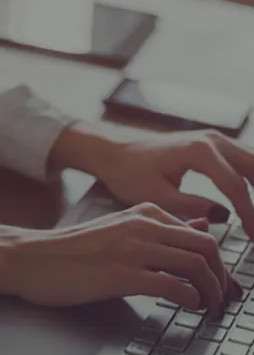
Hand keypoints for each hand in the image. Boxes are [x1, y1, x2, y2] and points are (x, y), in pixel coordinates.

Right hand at [0, 204, 241, 316]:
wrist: (35, 257)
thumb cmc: (74, 248)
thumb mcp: (120, 228)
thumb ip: (159, 228)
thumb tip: (200, 227)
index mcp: (144, 213)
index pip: (200, 233)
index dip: (219, 262)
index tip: (221, 281)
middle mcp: (142, 225)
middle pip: (206, 248)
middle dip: (223, 278)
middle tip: (224, 298)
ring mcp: (132, 248)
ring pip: (195, 265)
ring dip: (212, 292)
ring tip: (209, 308)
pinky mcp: (121, 274)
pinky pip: (172, 286)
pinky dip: (190, 299)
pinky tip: (187, 306)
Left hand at [96, 129, 253, 238]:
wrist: (114, 152)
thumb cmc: (129, 173)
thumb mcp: (157, 195)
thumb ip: (192, 206)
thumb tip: (224, 215)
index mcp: (199, 152)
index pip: (236, 186)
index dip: (250, 214)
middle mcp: (211, 140)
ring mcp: (211, 139)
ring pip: (252, 160)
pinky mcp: (208, 144)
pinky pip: (240, 159)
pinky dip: (251, 178)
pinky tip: (251, 198)